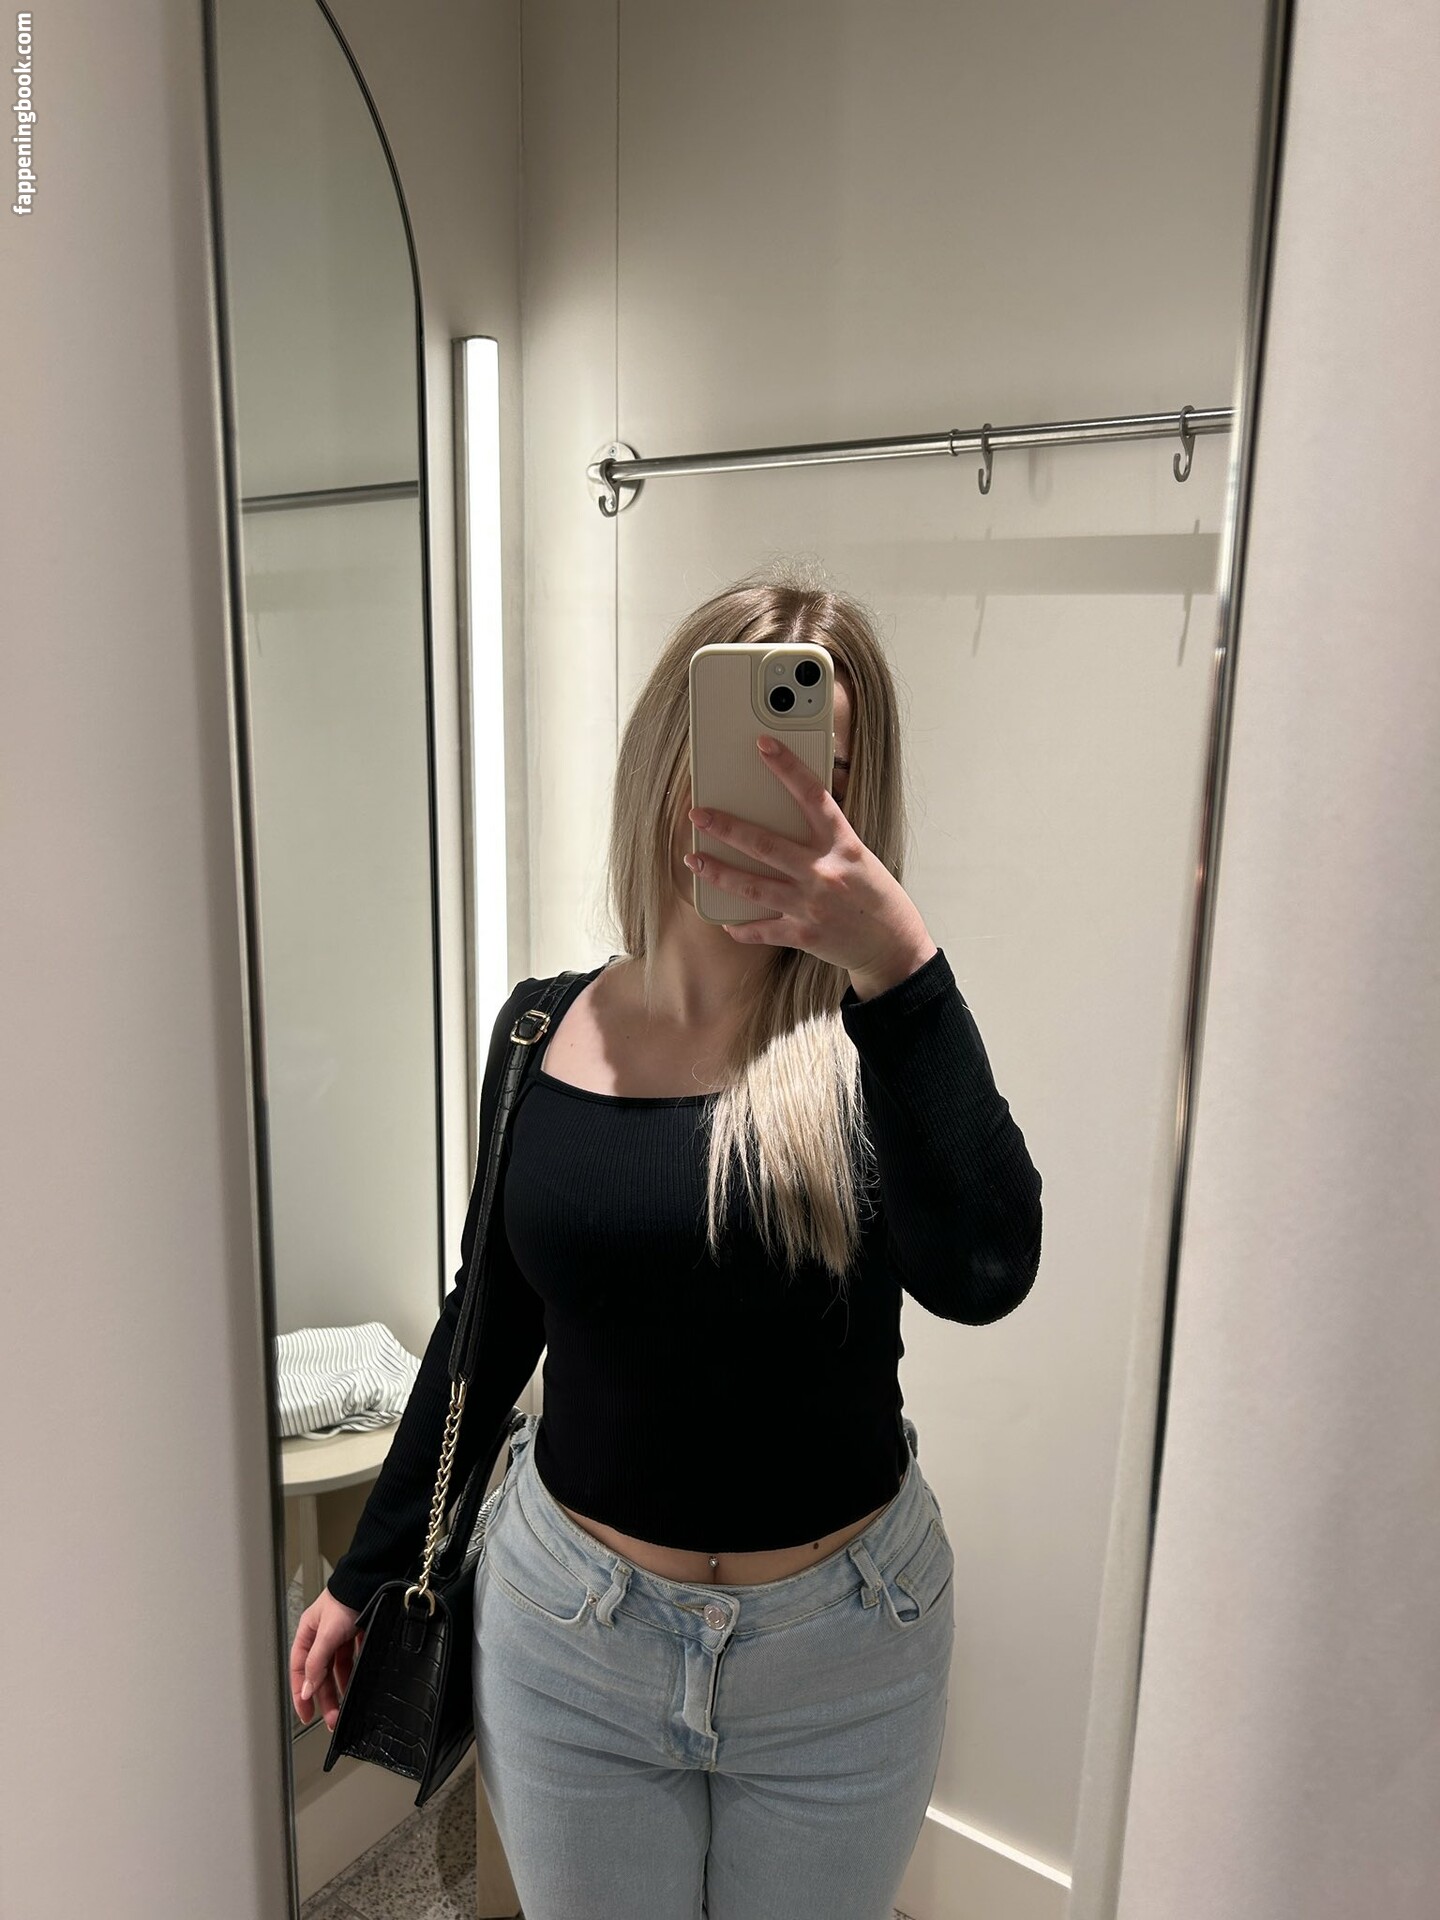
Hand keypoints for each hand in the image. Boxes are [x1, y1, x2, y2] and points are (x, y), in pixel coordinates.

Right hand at [290, 1587, 363, 1732]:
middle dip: (324, 1698)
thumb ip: (316, 1662)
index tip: (306, 1714)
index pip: (300, 1670)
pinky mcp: (357, 1636)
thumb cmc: (345, 1598)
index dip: (301, 1693)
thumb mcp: (326, 1634)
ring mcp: (340, 1637)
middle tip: (331, 1719)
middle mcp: (322, 1637)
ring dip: (340, 1690)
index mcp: (308, 1634)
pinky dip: (354, 1675)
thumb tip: (307, 1690)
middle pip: (320, 1674)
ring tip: (344, 1709)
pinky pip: (353, 1661)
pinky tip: (357, 1687)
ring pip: (337, 1670)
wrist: (371, 1581)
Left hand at [685, 733, 937, 993]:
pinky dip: (742, 928)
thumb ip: (826, 840)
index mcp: (843, 845)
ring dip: (718, 872)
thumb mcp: (859, 857)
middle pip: (764, 844)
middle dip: (725, 827)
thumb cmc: (876, 896)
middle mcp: (824, 872)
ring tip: (693, 860)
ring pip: (751, 886)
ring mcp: (811, 904)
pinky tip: (727, 922)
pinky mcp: (803, 934)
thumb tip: (788, 819)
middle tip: (697, 814)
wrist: (894, 945)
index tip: (763, 744)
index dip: (787, 767)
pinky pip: (762, 930)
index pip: (812, 796)